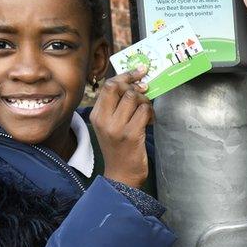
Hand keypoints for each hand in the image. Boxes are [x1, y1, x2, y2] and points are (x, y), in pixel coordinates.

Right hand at [91, 67, 152, 188]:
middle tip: (146, 89)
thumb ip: (116, 106)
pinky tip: (150, 121)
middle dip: (136, 85)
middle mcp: (104, 119)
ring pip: (134, 97)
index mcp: (96, 115)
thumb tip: (134, 83)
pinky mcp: (131, 134)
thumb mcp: (110, 126)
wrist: (121, 175)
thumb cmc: (118, 148)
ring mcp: (117, 127)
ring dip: (145, 101)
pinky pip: (144, 111)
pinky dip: (151, 112)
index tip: (138, 71)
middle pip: (119, 87)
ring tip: (147, 112)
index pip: (108, 86)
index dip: (125, 76)